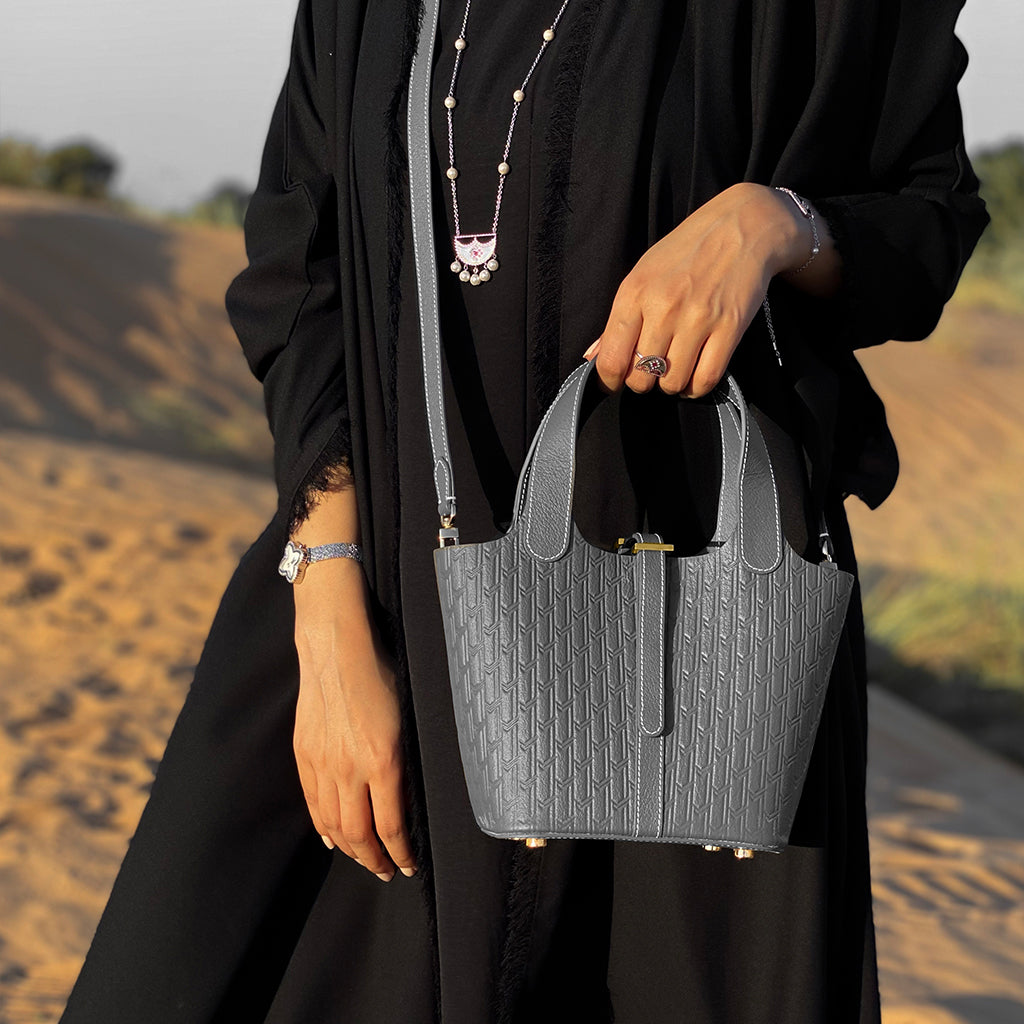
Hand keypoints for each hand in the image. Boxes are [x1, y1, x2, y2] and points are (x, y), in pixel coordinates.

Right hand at [292, 557, 415, 880]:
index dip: (401, 852)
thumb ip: (407, 760)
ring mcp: (323, 763)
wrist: (336, 648)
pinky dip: (323, 827)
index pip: (392, 825)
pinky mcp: (304, 755)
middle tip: (386, 872)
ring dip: (350, 850)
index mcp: (384, 760)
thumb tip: (412, 794)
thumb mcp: (408, 716)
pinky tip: (333, 837)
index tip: (410, 866)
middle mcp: (350, 769)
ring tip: (364, 860)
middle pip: (359, 834)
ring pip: (334, 825)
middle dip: (374, 860)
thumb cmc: (381, 674)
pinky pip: (314, 803)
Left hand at [584, 182, 833, 395]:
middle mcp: (663, 308)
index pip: (611, 360)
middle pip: (640, 378)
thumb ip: (616, 320)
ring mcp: (698, 319)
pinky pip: (705, 380)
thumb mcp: (642, 274)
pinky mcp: (729, 328)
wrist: (742, 225)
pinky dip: (696, 387)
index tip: (616, 381)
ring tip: (675, 368)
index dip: (610, 381)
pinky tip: (695, 373)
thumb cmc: (686, 251)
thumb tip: (591, 358)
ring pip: (672, 383)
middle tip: (651, 369)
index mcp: (634, 294)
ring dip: (671, 384)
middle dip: (643, 382)